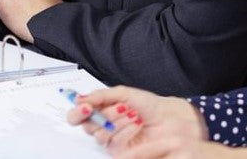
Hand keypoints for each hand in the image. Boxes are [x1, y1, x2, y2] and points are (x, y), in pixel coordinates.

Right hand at [67, 85, 223, 157]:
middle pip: (86, 126)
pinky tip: (136, 124)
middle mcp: (104, 125)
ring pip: (100, 134)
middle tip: (112, 108)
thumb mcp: (124, 94)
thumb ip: (100, 96)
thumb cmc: (149, 105)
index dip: (78, 112)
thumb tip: (79, 98)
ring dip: (116, 121)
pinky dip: (125, 130)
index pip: (79, 114)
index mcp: (102, 110)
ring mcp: (112, 140)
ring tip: (132, 113)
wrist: (169, 118)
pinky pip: (114, 143)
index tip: (85, 106)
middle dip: (100, 115)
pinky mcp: (120, 152)